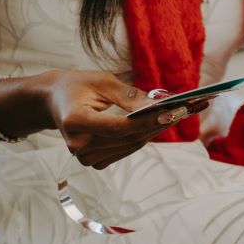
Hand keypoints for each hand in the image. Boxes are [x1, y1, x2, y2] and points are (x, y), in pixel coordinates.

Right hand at [44, 70, 206, 170]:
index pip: (118, 127)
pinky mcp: (95, 161)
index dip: (147, 120)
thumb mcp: (101, 82)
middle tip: (189, 107)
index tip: (173, 109)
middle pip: (129, 137)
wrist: (54, 101)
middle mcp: (78, 145)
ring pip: (132, 144)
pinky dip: (146, 135)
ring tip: (183, 112)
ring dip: (158, 128)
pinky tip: (163, 121)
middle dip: (160, 122)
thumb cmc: (77, 85)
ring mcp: (85, 157)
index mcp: (75, 122)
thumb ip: (130, 97)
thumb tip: (159, 106)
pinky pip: (128, 148)